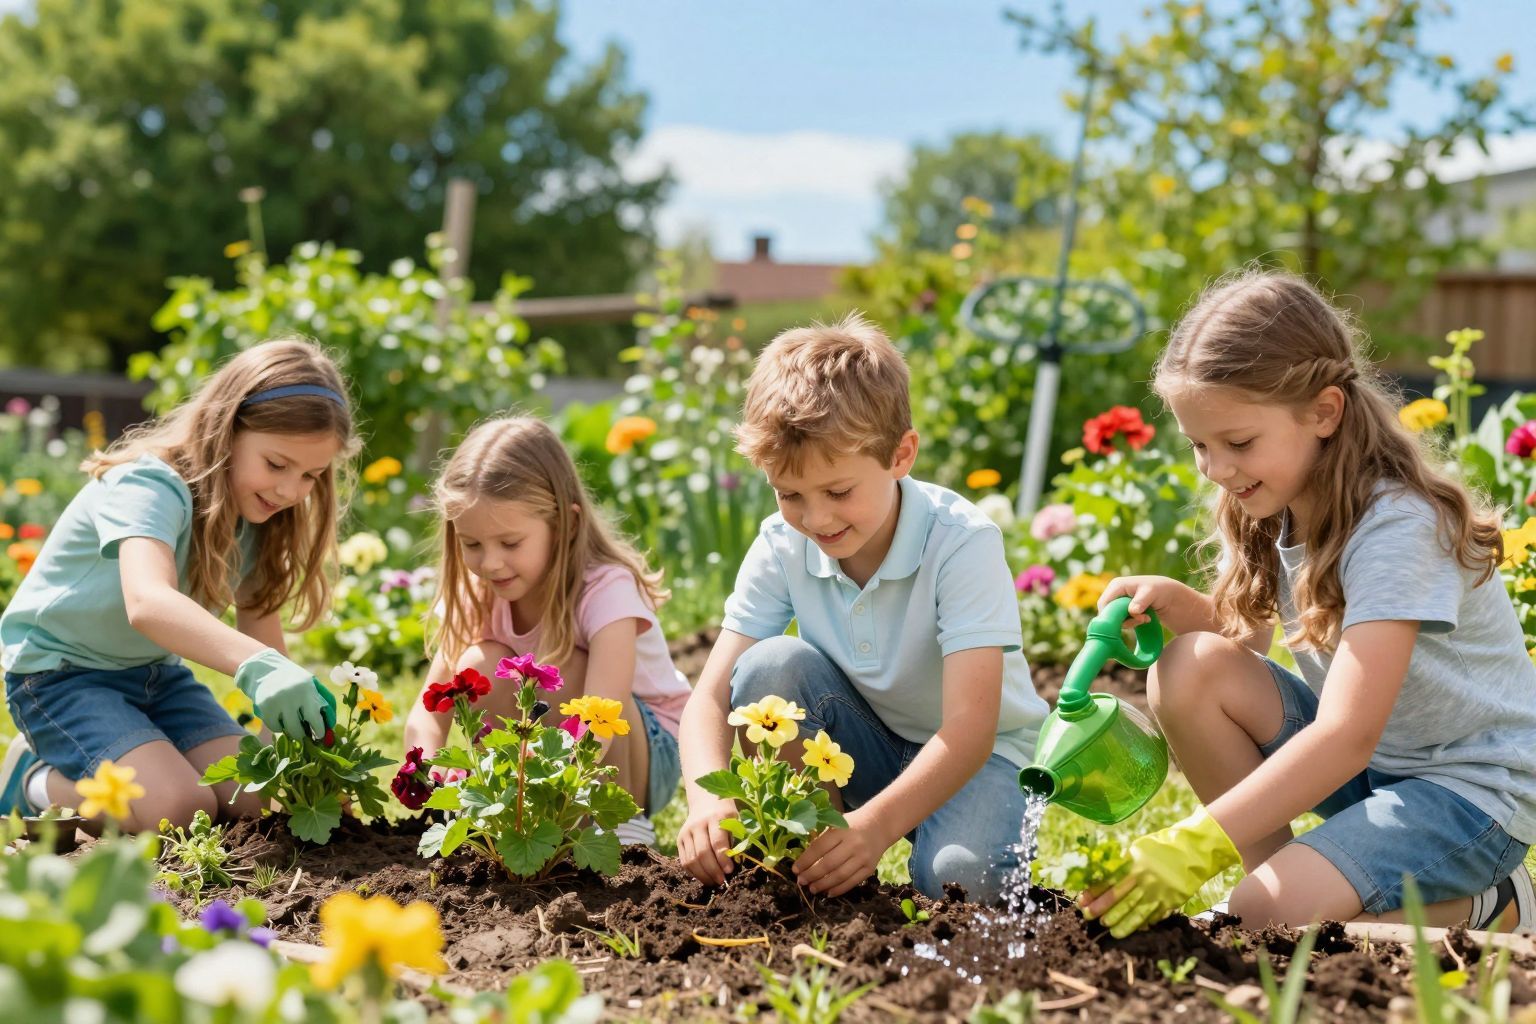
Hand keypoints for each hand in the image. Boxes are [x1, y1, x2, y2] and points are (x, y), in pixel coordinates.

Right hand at [235, 649, 336, 738]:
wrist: (264, 669)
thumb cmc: (294, 680)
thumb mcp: (311, 684)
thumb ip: (324, 701)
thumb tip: (332, 725)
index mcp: (307, 688)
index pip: (315, 717)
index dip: (319, 730)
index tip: (320, 735)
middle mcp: (291, 695)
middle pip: (299, 729)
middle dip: (304, 735)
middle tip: (306, 735)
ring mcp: (276, 701)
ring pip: (287, 730)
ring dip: (292, 731)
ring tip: (294, 722)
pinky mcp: (263, 707)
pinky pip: (275, 727)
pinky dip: (279, 726)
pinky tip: (281, 717)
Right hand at [677, 796, 736, 885]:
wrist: (706, 800)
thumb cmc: (726, 813)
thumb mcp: (735, 820)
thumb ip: (737, 838)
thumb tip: (737, 862)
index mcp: (715, 817)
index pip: (717, 842)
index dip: (722, 859)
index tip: (730, 871)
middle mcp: (698, 824)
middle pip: (702, 853)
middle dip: (713, 871)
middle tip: (722, 881)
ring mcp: (686, 832)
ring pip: (691, 860)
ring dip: (703, 875)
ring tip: (714, 882)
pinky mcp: (680, 839)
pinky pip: (684, 861)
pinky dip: (694, 873)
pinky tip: (704, 877)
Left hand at [793, 809, 888, 896]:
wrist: (880, 824)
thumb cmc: (852, 824)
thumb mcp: (836, 823)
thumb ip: (821, 837)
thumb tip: (803, 858)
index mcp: (841, 830)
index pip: (819, 848)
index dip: (805, 860)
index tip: (795, 869)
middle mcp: (853, 844)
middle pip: (828, 864)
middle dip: (812, 875)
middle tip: (801, 881)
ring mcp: (863, 857)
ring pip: (840, 876)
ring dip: (823, 884)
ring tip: (812, 888)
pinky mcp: (870, 868)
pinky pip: (852, 882)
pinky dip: (839, 889)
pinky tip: (828, 892)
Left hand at [1079, 807, 1239, 938]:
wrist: (1191, 852)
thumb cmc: (1160, 849)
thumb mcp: (1138, 850)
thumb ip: (1122, 864)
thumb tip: (1101, 879)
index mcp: (1134, 863)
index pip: (1109, 880)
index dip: (1094, 892)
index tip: (1081, 901)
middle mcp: (1144, 878)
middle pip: (1119, 897)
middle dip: (1102, 908)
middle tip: (1089, 917)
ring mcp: (1158, 891)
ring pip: (1136, 911)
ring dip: (1121, 922)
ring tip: (1109, 929)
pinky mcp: (1170, 901)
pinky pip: (1153, 915)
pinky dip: (1142, 923)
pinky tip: (1132, 929)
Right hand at [1099, 575, 1180, 627]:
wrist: (1170, 596)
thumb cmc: (1161, 590)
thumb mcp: (1152, 592)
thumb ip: (1141, 601)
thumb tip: (1132, 611)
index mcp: (1117, 585)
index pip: (1104, 603)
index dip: (1110, 615)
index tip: (1125, 624)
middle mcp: (1114, 593)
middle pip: (1107, 612)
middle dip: (1122, 620)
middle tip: (1139, 620)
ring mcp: (1119, 601)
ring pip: (1115, 618)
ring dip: (1130, 622)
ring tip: (1145, 618)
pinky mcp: (1123, 610)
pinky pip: (1121, 621)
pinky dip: (1132, 623)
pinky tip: (1144, 619)